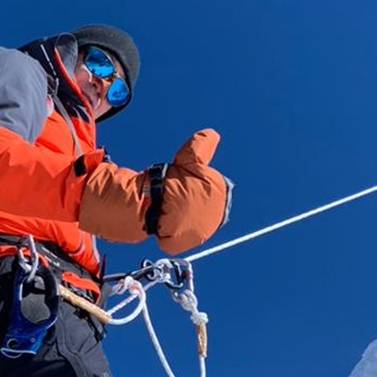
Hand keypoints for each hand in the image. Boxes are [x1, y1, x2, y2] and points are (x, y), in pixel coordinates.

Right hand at [154, 130, 230, 254]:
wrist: (155, 205)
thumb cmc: (173, 181)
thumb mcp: (189, 158)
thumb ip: (202, 145)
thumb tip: (212, 134)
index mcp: (220, 192)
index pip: (208, 185)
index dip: (192, 182)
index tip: (181, 182)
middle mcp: (217, 213)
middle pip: (201, 204)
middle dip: (189, 200)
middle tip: (173, 196)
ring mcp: (205, 230)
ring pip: (192, 219)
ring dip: (182, 215)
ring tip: (169, 208)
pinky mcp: (190, 242)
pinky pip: (183, 235)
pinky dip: (175, 230)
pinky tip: (167, 221)